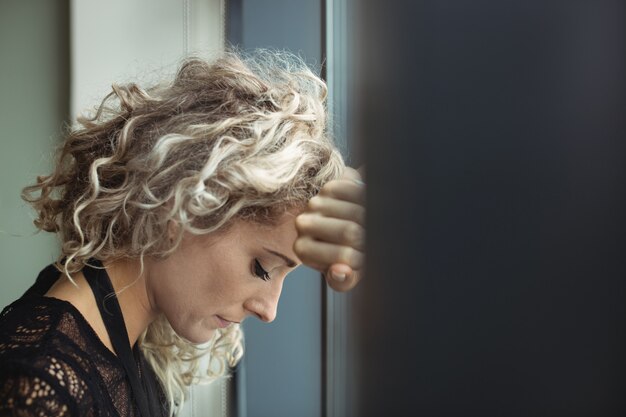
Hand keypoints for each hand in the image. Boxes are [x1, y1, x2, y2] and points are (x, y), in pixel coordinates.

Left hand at [294, 166, 364, 291]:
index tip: (362, 258)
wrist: (349, 225)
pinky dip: (365, 201)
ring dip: (370, 220)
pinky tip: (364, 208)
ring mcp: (315, 203)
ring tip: (368, 225)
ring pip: (355, 213)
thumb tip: (341, 271)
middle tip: (370, 241)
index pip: (342, 256)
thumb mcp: (347, 274)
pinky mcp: (329, 188)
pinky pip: (355, 193)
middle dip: (368, 238)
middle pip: (350, 232)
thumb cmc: (347, 254)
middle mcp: (303, 224)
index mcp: (303, 249)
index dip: (361, 258)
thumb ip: (343, 281)